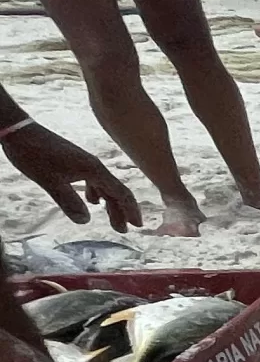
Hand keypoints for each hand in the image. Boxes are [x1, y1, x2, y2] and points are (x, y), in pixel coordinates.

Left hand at [3, 122, 142, 230]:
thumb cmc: (34, 154)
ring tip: (109, 218)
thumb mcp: (50, 182)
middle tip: (122, 229)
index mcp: (93, 170)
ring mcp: (85, 163)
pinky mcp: (75, 162)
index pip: (120, 192)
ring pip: (104, 186)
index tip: (137, 225)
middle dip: (120, 210)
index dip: (130, 210)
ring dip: (109, 203)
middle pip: (115, 190)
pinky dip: (97, 193)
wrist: (20, 131)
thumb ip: (69, 202)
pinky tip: (93, 201)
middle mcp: (93, 166)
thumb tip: (85, 221)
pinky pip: (93, 180)